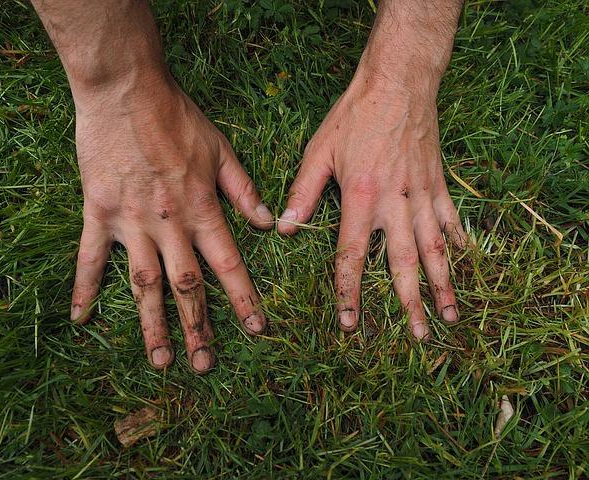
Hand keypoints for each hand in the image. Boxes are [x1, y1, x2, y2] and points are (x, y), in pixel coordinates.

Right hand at [70, 73, 272, 371]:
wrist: (126, 90)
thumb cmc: (176, 117)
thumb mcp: (221, 150)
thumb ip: (244, 191)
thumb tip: (270, 223)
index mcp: (201, 210)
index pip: (228, 265)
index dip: (244, 299)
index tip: (256, 329)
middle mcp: (169, 224)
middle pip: (186, 286)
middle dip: (198, 328)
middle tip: (205, 366)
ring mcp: (130, 222)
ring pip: (143, 284)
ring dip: (153, 325)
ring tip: (159, 360)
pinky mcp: (98, 213)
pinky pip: (90, 258)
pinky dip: (85, 288)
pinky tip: (82, 319)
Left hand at [278, 75, 467, 339]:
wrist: (397, 82)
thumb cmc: (354, 115)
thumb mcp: (319, 151)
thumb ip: (302, 192)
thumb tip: (285, 228)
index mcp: (361, 198)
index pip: (353, 256)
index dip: (350, 292)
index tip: (351, 323)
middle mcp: (395, 203)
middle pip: (402, 263)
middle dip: (409, 303)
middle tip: (418, 336)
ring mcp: (421, 194)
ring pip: (435, 248)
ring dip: (443, 283)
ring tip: (450, 315)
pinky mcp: (437, 182)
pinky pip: (451, 218)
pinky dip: (459, 241)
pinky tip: (465, 262)